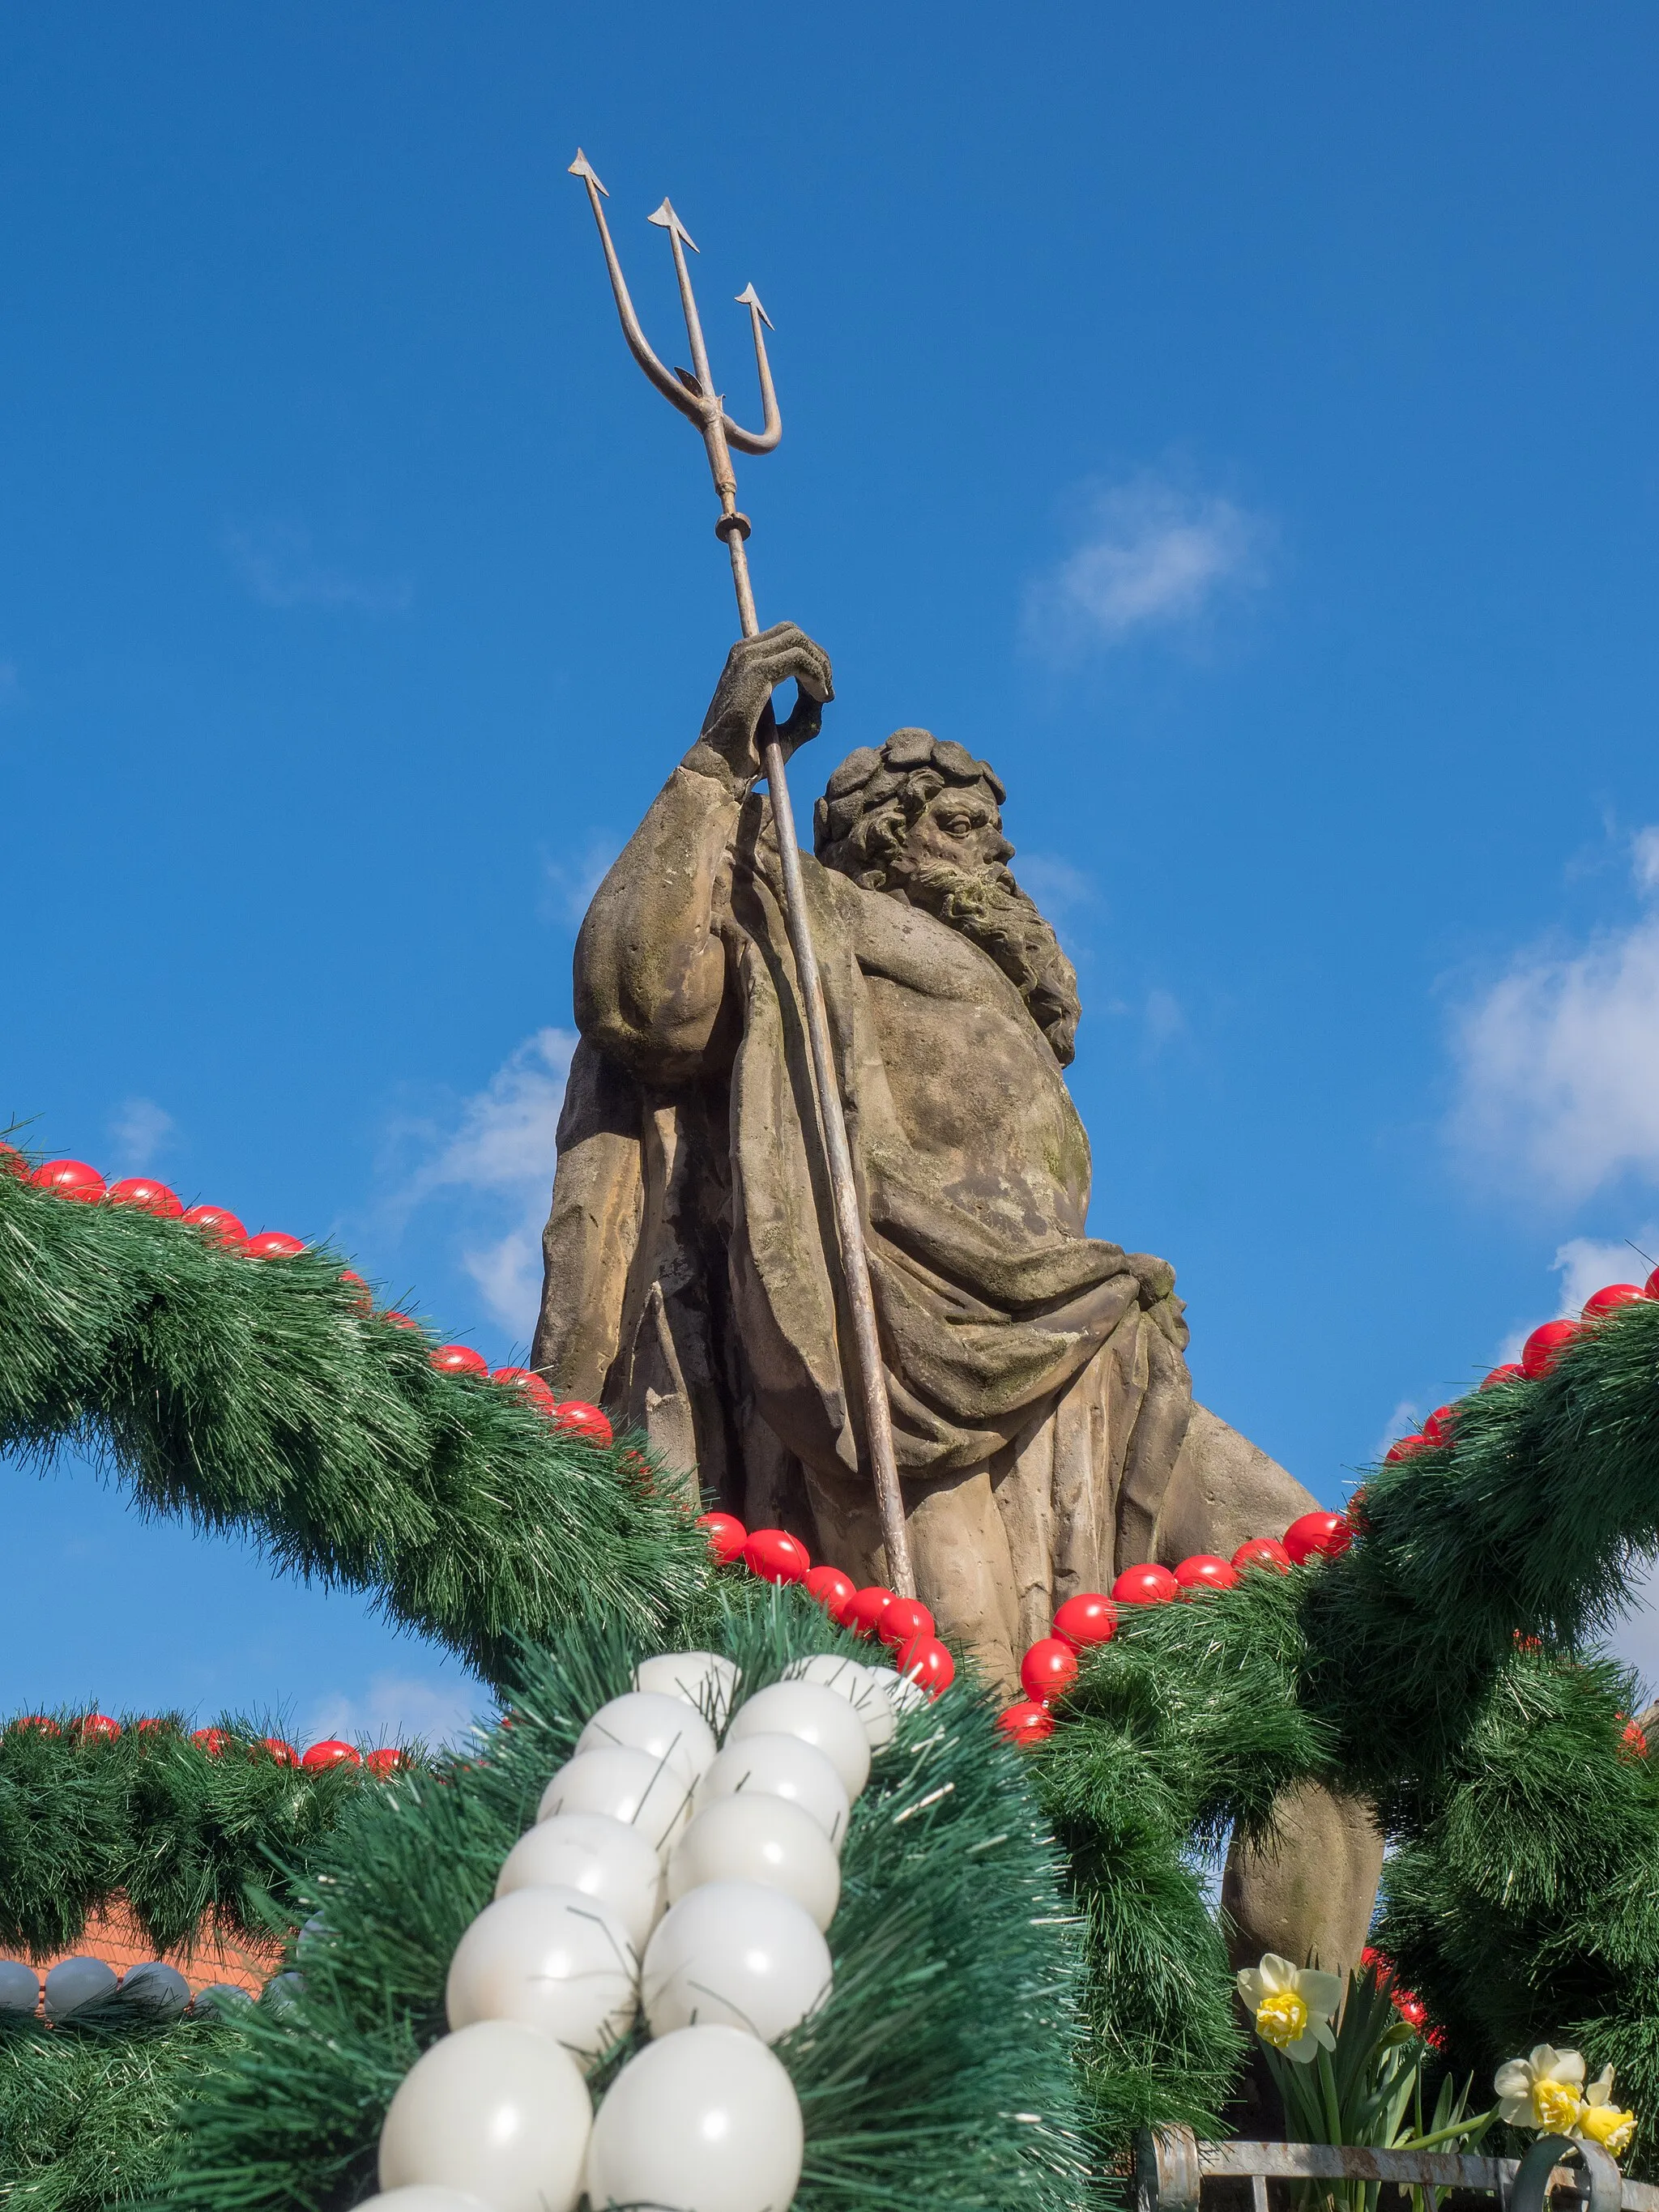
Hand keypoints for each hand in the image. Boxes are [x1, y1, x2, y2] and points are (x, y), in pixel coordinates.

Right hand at [698, 623, 833, 784]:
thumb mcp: (784, 730)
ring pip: (798, 641)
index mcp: (744, 662)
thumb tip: (825, 695)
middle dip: (818, 659)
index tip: (823, 692)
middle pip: (794, 634)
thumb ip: (804, 711)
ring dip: (819, 667)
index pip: (786, 639)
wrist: (722, 768)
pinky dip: (816, 674)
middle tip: (827, 692)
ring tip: (824, 696)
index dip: (812, 659)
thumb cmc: (748, 755)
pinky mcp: (756, 672)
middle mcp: (743, 654)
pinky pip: (798, 658)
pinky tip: (820, 697)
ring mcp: (747, 659)